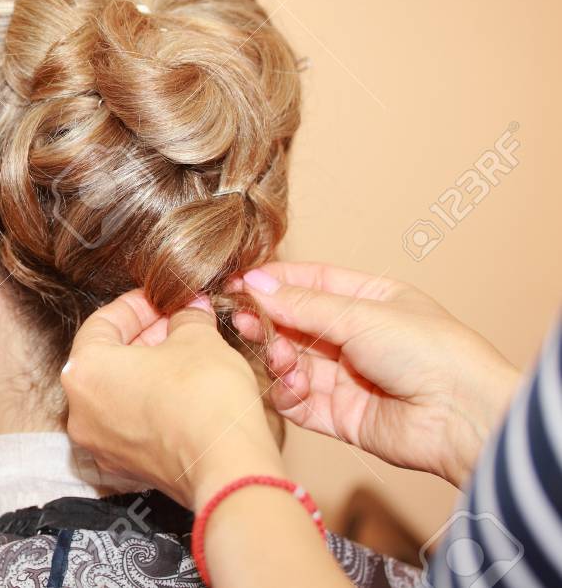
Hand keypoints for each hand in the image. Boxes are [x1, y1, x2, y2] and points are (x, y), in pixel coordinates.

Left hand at [62, 292, 287, 508]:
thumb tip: (189, 310)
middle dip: (143, 337)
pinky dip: (150, 402)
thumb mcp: (198, 339)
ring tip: (184, 353)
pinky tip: (183, 391)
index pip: (102, 323)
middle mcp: (80, 410)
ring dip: (147, 370)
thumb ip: (186, 318)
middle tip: (176, 322)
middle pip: (106, 359)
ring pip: (118, 392)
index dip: (136, 305)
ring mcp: (100, 443)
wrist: (227, 467)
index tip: (160, 298)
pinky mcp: (125, 466)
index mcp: (83, 370)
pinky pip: (130, 423)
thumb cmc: (204, 398)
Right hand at [236, 262, 520, 486]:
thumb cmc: (431, 352)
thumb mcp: (360, 314)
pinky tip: (295, 386)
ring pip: (292, 363)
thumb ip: (302, 304)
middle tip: (244, 321)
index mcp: (370, 300)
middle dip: (268, 322)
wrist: (463, 417)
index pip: (310, 283)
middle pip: (295, 324)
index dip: (274, 283)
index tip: (238, 284)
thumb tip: (254, 283)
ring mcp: (348, 378)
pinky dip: (288, 393)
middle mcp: (356, 337)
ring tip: (280, 359)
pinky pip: (299, 402)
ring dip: (278, 359)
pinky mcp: (340, 416)